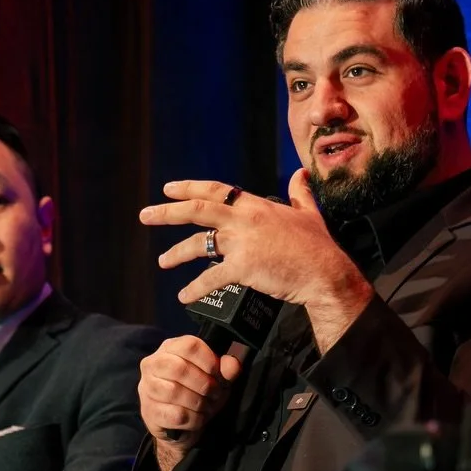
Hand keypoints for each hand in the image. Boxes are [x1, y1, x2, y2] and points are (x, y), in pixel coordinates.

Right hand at [138, 335, 242, 455]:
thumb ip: (226, 369)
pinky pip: (176, 415)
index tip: (218, 375)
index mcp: (170, 348)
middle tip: (215, 394)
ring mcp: (147, 388)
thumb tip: (233, 364)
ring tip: (206, 406)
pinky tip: (197, 418)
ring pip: (174, 392)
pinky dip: (194, 419)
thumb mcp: (215, 379)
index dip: (209, 361)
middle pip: (179, 368)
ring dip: (199, 402)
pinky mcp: (149, 411)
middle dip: (204, 384)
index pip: (189, 345)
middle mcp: (153, 364)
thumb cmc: (197, 393)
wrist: (181, 425)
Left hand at [139, 171, 372, 351]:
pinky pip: (211, 277)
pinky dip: (195, 288)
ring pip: (200, 244)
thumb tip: (302, 174)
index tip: (169, 189)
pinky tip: (184, 296)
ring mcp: (242, 243)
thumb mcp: (308, 214)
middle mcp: (244, 220)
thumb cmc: (317, 246)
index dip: (189, 188)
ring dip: (177, 253)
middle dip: (167, 212)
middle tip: (145, 215)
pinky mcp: (243, 267)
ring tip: (163, 261)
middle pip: (197, 210)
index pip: (215, 190)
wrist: (324, 273)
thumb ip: (300, 193)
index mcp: (255, 206)